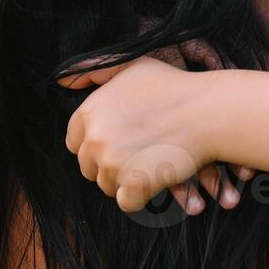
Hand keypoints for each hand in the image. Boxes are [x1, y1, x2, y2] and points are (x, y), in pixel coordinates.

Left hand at [57, 53, 249, 214]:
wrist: (208, 111)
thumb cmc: (173, 87)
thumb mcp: (131, 65)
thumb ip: (94, 70)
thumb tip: (60, 81)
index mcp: (89, 112)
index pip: (76, 143)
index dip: (98, 145)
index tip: (121, 142)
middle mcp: (96, 137)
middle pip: (90, 168)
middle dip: (111, 165)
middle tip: (140, 154)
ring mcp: (113, 162)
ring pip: (108, 186)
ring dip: (128, 180)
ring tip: (152, 162)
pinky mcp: (134, 183)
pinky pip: (127, 203)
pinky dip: (142, 196)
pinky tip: (158, 179)